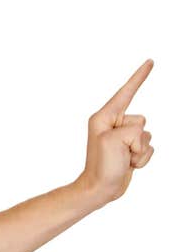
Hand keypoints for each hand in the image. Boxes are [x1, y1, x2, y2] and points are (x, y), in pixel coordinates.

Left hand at [77, 59, 154, 205]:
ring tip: (123, 160)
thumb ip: (131, 129)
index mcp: (104, 117)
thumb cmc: (101, 166)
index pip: (126, 92)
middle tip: (119, 152)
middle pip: (142, 120)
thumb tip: (138, 137)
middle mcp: (114, 125)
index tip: (150, 62)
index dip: (139, 77)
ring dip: (139, 151)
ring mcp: (123, 138)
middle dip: (136, 138)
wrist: (100, 189)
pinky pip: (149, 148)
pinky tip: (128, 165)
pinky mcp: (131, 149)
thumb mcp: (112, 141)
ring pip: (148, 136)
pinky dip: (143, 159)